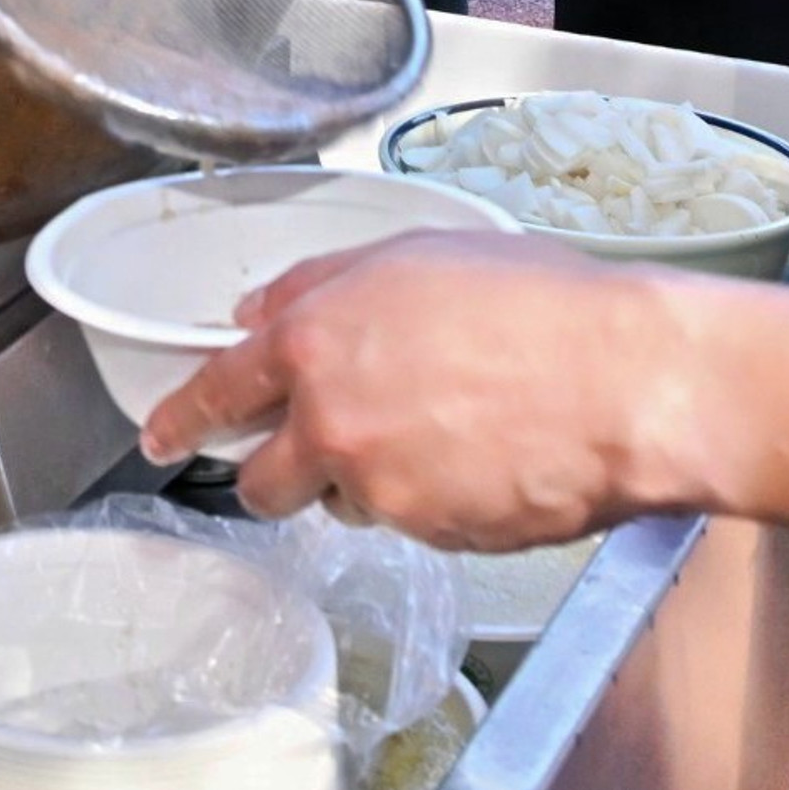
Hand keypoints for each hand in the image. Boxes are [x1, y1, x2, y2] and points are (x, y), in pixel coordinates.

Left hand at [141, 231, 704, 545]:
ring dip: (366, 483)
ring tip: (441, 437)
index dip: (182, 417)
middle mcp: (331, 422)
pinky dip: (429, 502)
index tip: (162, 436)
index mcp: (315, 339)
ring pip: (342, 503)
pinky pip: (408, 525)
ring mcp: (380, 487)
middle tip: (329, 446)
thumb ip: (321, 284)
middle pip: (263, 479)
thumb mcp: (415, 254)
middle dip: (282, 469)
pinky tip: (482, 461)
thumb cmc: (539, 304)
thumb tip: (258, 311)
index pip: (216, 390)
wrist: (627, 383)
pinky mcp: (430, 535)